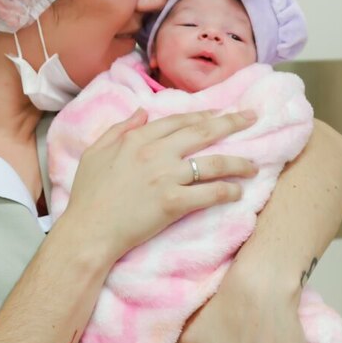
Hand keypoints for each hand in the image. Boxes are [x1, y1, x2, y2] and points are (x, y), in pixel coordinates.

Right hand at [58, 109, 258, 262]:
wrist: (88, 231)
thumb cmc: (88, 195)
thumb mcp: (95, 152)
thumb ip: (119, 128)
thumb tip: (142, 111)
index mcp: (137, 139)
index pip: (178, 121)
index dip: (202, 115)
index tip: (220, 113)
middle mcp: (156, 153)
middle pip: (203, 133)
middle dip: (231, 123)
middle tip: (252, 118)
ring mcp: (167, 177)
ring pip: (212, 163)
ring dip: (238, 163)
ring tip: (254, 165)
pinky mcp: (174, 203)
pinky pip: (209, 194)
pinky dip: (227, 191)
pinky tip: (238, 192)